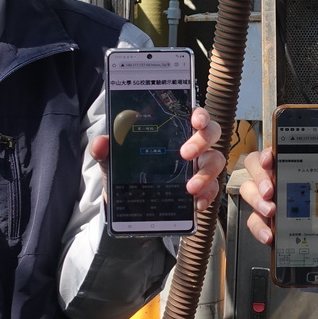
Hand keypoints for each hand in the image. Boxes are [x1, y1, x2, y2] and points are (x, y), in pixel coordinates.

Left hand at [90, 107, 226, 205]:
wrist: (129, 204)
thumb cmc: (127, 172)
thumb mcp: (113, 160)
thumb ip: (105, 150)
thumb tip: (101, 143)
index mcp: (173, 130)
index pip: (193, 114)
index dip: (200, 114)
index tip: (196, 120)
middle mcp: (192, 144)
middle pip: (211, 133)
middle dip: (202, 141)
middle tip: (184, 154)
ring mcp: (200, 165)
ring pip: (216, 161)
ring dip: (206, 173)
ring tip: (189, 187)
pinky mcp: (203, 188)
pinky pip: (213, 189)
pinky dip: (207, 195)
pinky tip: (196, 203)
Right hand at [239, 147, 317, 245]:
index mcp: (299, 164)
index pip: (277, 149)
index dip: (270, 150)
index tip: (271, 157)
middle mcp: (280, 178)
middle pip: (256, 166)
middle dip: (260, 176)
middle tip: (270, 189)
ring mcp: (270, 200)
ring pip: (250, 192)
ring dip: (257, 201)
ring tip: (271, 212)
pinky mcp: (267, 222)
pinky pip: (255, 222)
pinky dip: (259, 229)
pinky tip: (270, 236)